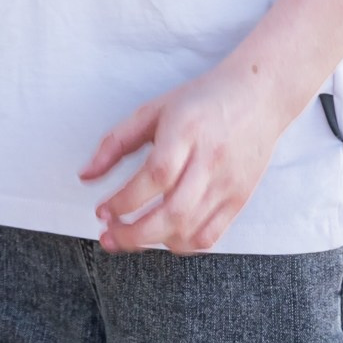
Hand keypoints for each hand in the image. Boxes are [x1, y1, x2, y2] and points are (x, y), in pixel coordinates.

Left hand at [79, 61, 302, 253]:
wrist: (257, 97)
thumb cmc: (199, 102)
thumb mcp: (152, 110)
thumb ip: (116, 142)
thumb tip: (85, 175)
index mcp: (186, 133)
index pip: (155, 176)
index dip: (125, 200)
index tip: (102, 211)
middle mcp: (210, 161)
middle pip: (174, 212)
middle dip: (135, 233)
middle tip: (109, 236)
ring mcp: (228, 184)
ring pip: (191, 229)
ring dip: (154, 242)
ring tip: (129, 238)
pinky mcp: (240, 199)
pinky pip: (211, 236)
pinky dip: (183, 245)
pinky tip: (162, 237)